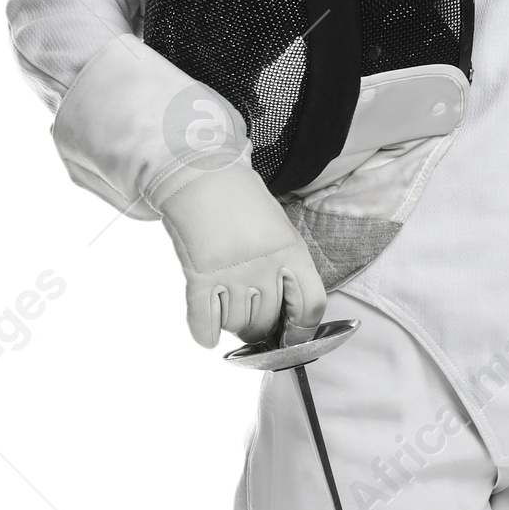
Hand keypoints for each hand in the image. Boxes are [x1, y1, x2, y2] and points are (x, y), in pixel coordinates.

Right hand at [153, 157, 327, 348]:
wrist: (201, 175)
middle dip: (259, 328)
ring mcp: (230, 273)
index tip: (291, 334)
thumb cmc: (242, 201)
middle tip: (249, 314)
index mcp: (292, 252)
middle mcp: (264, 267)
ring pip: (236, 325)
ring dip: (231, 324)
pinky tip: (208, 333)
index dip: (302, 330)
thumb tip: (285, 315)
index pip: (310, 307)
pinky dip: (205, 334)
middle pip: (267, 322)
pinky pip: (205, 324)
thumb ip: (288, 268)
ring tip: (226, 303)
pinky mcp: (198, 277)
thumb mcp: (281, 230)